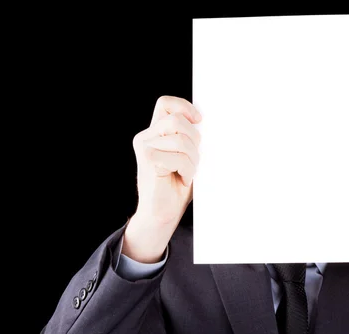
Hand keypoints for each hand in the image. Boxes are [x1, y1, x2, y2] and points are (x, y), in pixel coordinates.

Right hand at [132, 95, 201, 226]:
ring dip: (192, 160)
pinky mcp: (148, 159)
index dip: (184, 107)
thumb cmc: (175, 188)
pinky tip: (182, 179)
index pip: (165, 104)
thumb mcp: (186, 157)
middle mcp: (145, 137)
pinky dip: (187, 170)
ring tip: (186, 173)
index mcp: (154, 133)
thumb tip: (204, 123)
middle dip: (194, 140)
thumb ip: (188, 139)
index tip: (199, 121)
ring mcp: (145, 147)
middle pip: (177, 121)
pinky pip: (179, 157)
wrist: (161, 214)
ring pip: (181, 140)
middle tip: (193, 160)